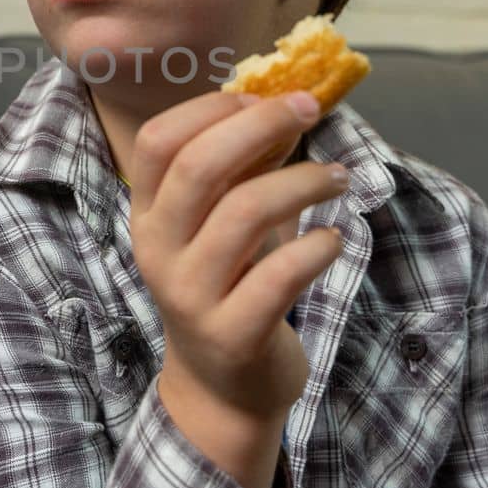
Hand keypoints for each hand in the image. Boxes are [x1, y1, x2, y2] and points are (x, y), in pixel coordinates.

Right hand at [127, 89, 347, 487]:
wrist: (222, 388)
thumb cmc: (229, 286)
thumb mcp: (222, 225)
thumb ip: (244, 171)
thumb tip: (286, 103)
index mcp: (148, 215)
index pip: (157, 141)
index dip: (210, 108)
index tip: (263, 98)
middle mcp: (158, 250)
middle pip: (198, 166)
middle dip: (260, 125)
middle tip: (310, 111)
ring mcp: (191, 294)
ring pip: (244, 212)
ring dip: (303, 182)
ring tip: (339, 179)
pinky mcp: (233, 334)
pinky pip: (280, 274)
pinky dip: (318, 246)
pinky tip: (336, 240)